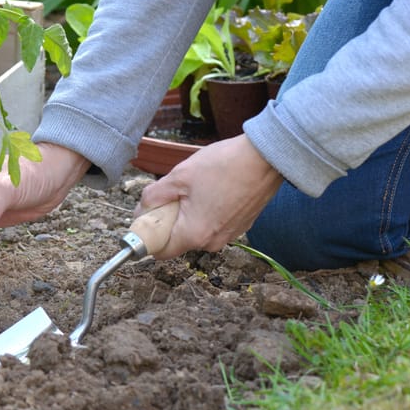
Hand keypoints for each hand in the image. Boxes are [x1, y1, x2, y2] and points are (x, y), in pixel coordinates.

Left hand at [136, 134, 283, 258]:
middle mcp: (213, 242)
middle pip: (179, 240)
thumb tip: (142, 208)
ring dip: (190, 215)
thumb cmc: (224, 165)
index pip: (162, 252)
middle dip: (170, 221)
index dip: (150, 236)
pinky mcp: (241, 226)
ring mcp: (230, 235)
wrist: (267, 157)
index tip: (149, 218)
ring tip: (196, 188)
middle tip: (173, 195)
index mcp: (194, 235)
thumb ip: (154, 196)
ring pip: (197, 231)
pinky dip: (208, 212)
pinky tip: (213, 189)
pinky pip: (215, 224)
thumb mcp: (179, 176)